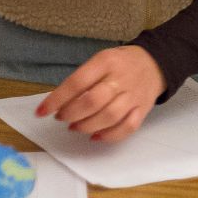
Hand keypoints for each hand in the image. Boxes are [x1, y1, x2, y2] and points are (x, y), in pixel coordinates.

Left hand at [35, 45, 164, 142]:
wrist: (155, 63)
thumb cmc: (119, 63)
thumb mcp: (100, 60)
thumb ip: (83, 79)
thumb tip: (60, 102)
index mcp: (106, 62)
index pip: (77, 82)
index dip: (57, 99)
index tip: (42, 111)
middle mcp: (120, 79)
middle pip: (92, 101)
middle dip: (71, 114)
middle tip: (62, 118)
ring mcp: (133, 96)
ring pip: (109, 117)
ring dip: (86, 126)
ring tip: (75, 127)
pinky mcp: (142, 110)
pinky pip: (127, 127)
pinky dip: (109, 136)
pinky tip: (95, 136)